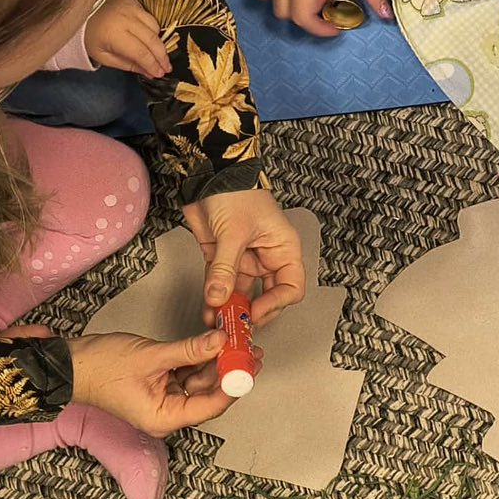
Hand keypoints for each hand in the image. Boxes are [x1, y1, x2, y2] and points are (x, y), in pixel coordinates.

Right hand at [69, 330, 234, 435]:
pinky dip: (199, 359)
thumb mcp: (151, 355)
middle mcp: (166, 414)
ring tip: (236, 344)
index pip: (209, 406)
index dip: (232, 386)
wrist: (70, 363)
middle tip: (249, 351)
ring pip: (199, 382)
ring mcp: (163, 400)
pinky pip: (186, 374)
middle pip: (207, 394)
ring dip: (216, 363)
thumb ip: (189, 350)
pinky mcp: (159, 385)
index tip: (249, 367)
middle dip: (228, 372)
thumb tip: (220, 342)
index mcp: (163, 418)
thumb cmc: (99, 368)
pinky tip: (213, 344)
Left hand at [84, 0, 169, 77]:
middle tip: (167, 68)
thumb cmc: (90, 37)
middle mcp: (125, 18)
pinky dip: (152, 29)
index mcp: (114, 34)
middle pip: (152, 40)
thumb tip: (150, 73)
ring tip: (158, 55)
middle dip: (162, 57)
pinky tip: (149, 38)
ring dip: (158, 43)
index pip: (141, 52)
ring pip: (155, 28)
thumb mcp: (105, 57)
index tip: (160, 74)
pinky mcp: (133, 1)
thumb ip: (128, 65)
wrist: (80, 12)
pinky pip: (150, 18)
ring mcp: (131, 7)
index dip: (153, 65)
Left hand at [181, 186, 306, 324]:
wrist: (208, 173)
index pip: (290, 288)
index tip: (254, 312)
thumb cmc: (235, 191)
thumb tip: (219, 298)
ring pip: (241, 293)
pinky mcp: (222, 258)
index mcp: (283, 248)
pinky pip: (221, 285)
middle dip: (251, 312)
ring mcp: (244, 259)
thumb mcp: (233, 232)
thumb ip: (225, 269)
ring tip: (218, 322)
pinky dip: (214, 299)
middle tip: (236, 325)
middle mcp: (267, 257)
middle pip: (267, 296)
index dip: (275, 304)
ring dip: (230, 309)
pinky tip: (208, 310)